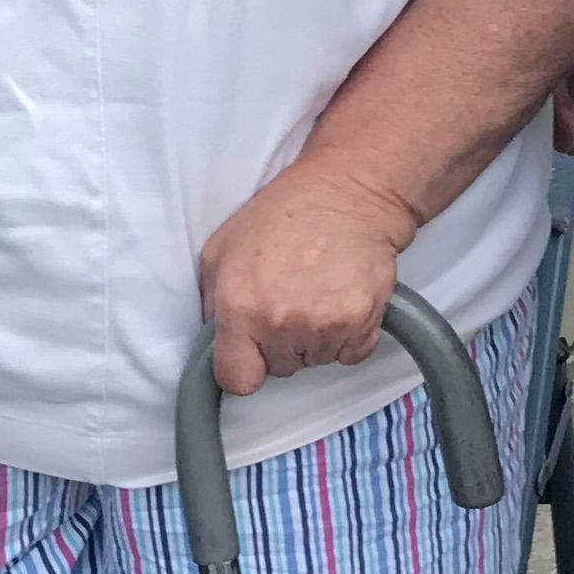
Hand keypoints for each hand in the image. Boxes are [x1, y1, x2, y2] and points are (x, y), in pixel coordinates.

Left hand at [199, 164, 420, 397]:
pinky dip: (348, 336)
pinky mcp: (362, 322)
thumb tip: (215, 341)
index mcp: (240, 308)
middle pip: (280, 369)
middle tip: (289, 298)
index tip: (250, 352)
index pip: (237, 380)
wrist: (346, 193)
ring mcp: (325, 325)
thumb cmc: (281, 215)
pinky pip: (351, 353)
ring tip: (316, 292)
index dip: (243, 366)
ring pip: (317, 361)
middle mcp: (281, 323)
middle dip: (281, 343)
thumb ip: (211, 302)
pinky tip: (340, 298)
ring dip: (316, 338)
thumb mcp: (221, 248)